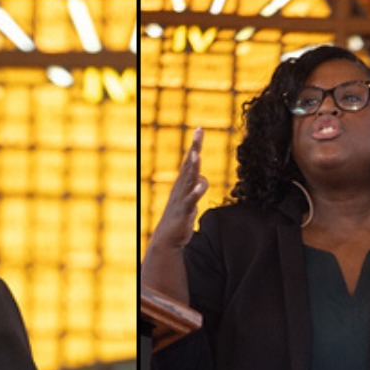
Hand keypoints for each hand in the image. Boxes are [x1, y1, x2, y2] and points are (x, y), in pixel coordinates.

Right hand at [149, 127, 207, 253]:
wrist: (167, 240)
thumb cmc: (179, 218)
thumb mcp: (190, 199)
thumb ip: (197, 187)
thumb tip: (202, 179)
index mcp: (182, 183)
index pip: (189, 160)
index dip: (194, 145)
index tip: (199, 129)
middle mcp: (181, 187)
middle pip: (189, 163)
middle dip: (195, 147)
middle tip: (199, 131)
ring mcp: (182, 198)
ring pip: (189, 179)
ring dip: (193, 167)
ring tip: (197, 155)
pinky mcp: (184, 210)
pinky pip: (191, 200)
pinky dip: (195, 193)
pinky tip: (198, 188)